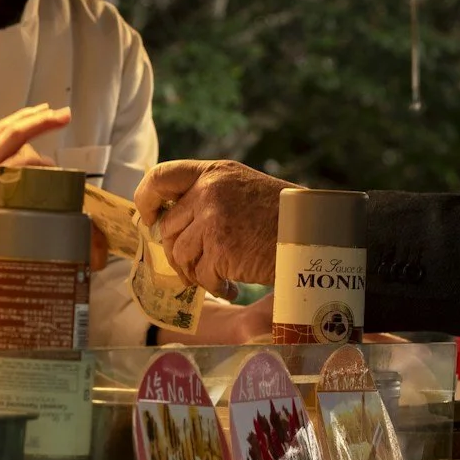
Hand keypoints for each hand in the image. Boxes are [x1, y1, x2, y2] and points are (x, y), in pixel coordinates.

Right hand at [0, 103, 70, 274]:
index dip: (24, 116)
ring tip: (59, 168)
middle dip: (42, 120)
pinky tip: (48, 191)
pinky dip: (37, 185)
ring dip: (45, 160)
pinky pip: (20, 187)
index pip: (1, 129)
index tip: (44, 109)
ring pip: (23, 158)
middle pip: (14, 132)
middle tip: (64, 113)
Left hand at [134, 160, 287, 297]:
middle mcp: (209, 192)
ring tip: (218, 278)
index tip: (150, 217)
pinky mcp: (221, 250)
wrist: (314, 233)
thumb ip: (208, 196)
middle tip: (195, 267)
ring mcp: (213, 220)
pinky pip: (202, 276)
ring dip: (196, 273)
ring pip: (181, 255)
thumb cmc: (281, 216)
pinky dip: (214, 287)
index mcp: (214, 173)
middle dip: (178, 252)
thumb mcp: (242, 189)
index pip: (160, 177)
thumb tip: (167, 223)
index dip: (146, 199)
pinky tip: (231, 287)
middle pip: (169, 227)